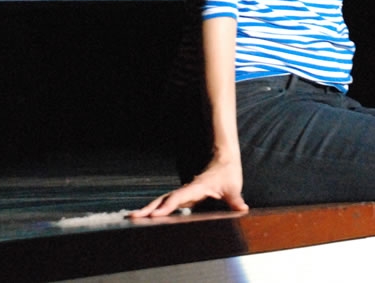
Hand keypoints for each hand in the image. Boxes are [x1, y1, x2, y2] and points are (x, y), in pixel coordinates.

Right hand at [131, 157, 247, 217]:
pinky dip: (158, 207)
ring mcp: (186, 191)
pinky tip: (150, 215)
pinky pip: (169, 201)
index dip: (167, 207)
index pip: (179, 198)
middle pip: (164, 199)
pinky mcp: (186, 194)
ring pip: (164, 200)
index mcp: (196, 187)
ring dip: (150, 208)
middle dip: (149, 209)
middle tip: (132, 217)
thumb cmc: (228, 172)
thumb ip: (235, 200)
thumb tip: (242, 209)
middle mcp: (188, 189)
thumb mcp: (233, 186)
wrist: (225, 158)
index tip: (155, 215)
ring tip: (133, 217)